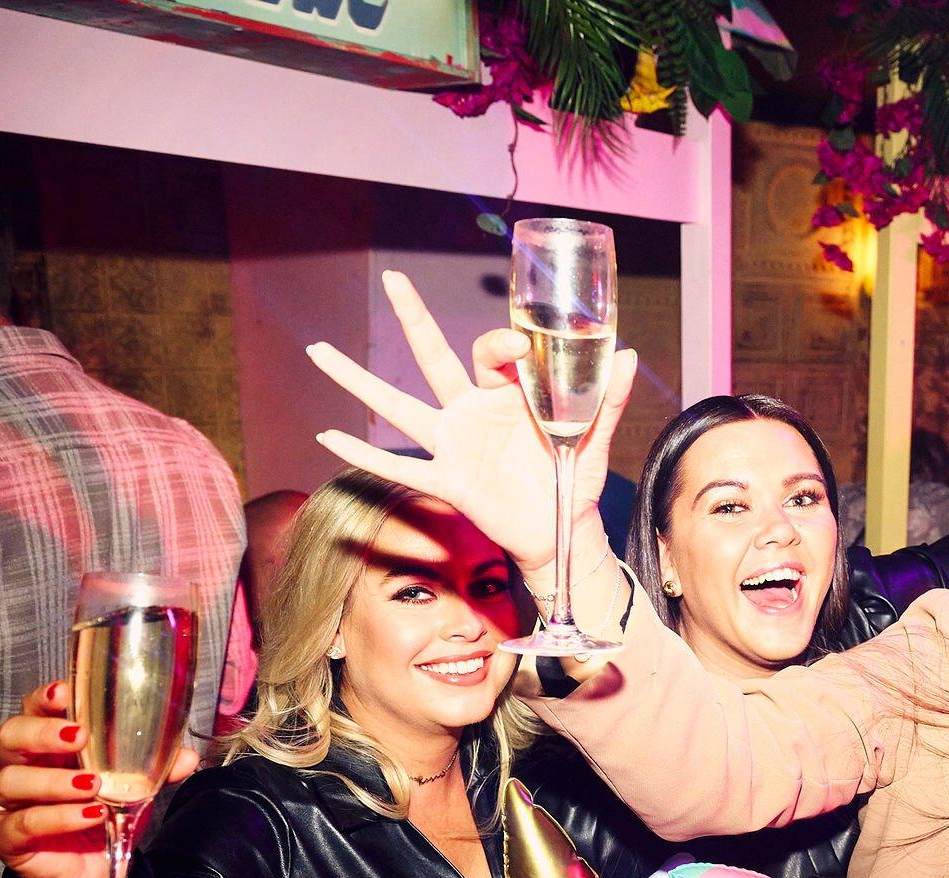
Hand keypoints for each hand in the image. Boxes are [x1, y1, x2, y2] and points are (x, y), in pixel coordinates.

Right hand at [0, 681, 200, 877]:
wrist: (94, 873)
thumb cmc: (102, 816)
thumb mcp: (132, 788)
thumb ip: (154, 769)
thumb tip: (187, 756)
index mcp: (43, 745)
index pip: (33, 710)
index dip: (44, 699)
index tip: (66, 693)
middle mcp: (16, 767)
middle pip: (11, 736)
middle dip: (43, 733)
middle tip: (80, 736)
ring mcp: (5, 803)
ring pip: (13, 780)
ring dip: (54, 780)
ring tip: (93, 785)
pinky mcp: (6, 837)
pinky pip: (25, 822)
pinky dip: (59, 817)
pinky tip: (90, 815)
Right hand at [305, 270, 637, 574]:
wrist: (561, 527)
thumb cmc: (574, 477)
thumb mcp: (595, 436)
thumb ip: (606, 398)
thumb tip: (628, 354)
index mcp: (508, 394)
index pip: (493, 352)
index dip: (503, 344)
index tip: (521, 346)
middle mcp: (472, 411)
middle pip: (433, 357)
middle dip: (414, 318)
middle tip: (393, 279)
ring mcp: (453, 443)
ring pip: (399, 404)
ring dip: (359, 381)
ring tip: (320, 353)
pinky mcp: (447, 479)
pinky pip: (399, 465)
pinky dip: (363, 452)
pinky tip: (328, 437)